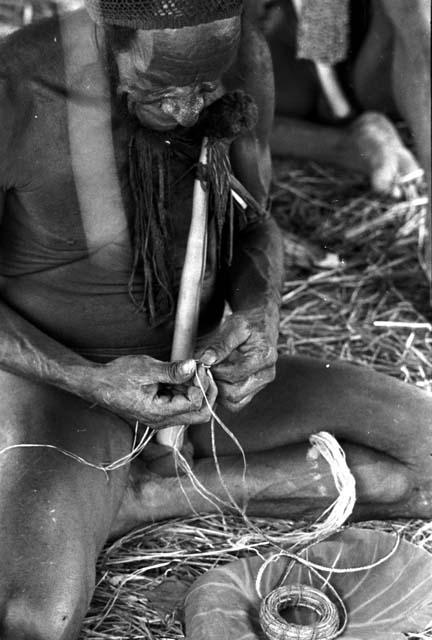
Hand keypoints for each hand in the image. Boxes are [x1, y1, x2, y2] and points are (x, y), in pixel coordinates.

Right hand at [89, 355, 216, 428]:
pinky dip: (186, 389)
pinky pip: (182, 403)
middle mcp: (163, 420)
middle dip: (207, 392)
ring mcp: (162, 417)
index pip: (195, 403)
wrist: (97, 384)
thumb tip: (193, 367)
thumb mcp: (146, 369)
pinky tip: (181, 374)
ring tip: (190, 368)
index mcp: (160, 412)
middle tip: (203, 371)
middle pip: (200, 414)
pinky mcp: (161, 410)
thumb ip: (172, 371)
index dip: (201, 384)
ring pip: (193, 409)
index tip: (199, 366)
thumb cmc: (117, 376)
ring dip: (196, 389)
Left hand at [196, 306, 278, 411]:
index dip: (214, 371)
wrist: (262, 322)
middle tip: (204, 371)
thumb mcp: (234, 327)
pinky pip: (238, 402)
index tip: (203, 363)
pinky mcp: (256, 388)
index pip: (233, 375)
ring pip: (235, 402)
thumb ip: (221, 345)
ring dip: (218, 392)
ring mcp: (262, 383)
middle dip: (215, 384)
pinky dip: (224, 395)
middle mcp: (266, 374)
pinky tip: (217, 380)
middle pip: (234, 394)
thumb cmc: (249, 323)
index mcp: (264, 358)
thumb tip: (206, 360)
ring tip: (210, 375)